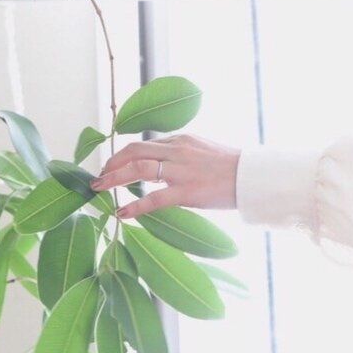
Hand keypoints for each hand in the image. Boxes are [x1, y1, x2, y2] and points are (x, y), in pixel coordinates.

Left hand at [90, 134, 239, 218]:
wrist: (253, 177)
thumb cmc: (230, 166)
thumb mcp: (202, 149)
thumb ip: (179, 153)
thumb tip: (159, 162)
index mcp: (180, 139)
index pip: (143, 144)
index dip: (122, 155)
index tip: (111, 165)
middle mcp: (177, 150)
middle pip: (133, 151)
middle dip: (111, 164)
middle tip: (98, 177)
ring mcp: (181, 171)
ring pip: (138, 170)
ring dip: (114, 179)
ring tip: (99, 189)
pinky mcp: (187, 192)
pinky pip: (154, 198)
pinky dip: (134, 205)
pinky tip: (122, 213)